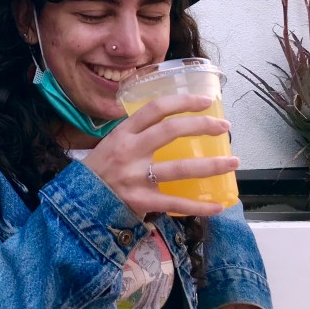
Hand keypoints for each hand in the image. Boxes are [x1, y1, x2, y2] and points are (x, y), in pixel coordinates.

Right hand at [82, 93, 238, 218]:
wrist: (77, 201)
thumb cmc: (98, 171)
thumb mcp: (111, 144)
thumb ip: (136, 135)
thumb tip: (168, 124)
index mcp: (122, 133)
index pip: (155, 109)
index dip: (183, 102)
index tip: (205, 102)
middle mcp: (129, 151)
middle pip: (170, 131)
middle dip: (202, 126)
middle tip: (224, 127)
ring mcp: (134, 177)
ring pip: (179, 168)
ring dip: (211, 165)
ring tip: (232, 162)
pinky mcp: (139, 201)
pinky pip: (175, 203)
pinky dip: (199, 206)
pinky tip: (217, 206)